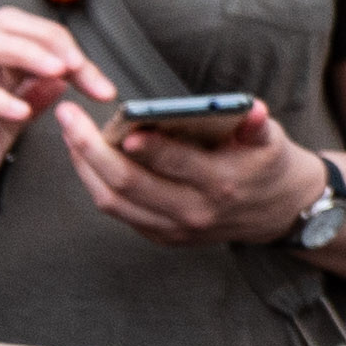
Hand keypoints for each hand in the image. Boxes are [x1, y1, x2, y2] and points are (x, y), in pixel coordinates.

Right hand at [0, 10, 96, 236]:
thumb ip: (31, 101)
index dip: (70, 50)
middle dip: (49, 37)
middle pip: (4, 22)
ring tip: (57, 73)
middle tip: (79, 67)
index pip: (31, 35)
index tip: (101, 85)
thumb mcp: (5, 132)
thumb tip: (63, 79)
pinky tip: (20, 112)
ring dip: (24, 52)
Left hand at [50, 93, 329, 249]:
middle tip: (68, 116)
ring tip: (69, 132)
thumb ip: (256, 125)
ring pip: (113, 201)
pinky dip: (95, 182)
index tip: (123, 125)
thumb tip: (250, 109)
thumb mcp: (271, 140)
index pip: (177, 164)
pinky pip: (117, 210)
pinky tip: (85, 155)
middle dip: (91, 148)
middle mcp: (194, 212)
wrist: (277, 212)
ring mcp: (174, 229)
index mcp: (222, 184)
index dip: (147, 145)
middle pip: (129, 183)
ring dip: (84, 166)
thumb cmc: (266, 165)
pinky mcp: (162, 236)